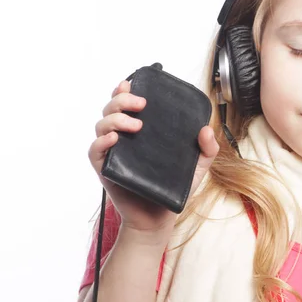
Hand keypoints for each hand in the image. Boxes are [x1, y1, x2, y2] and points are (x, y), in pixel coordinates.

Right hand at [88, 79, 219, 234]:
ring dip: (115, 119)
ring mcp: (114, 152)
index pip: (127, 104)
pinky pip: (95, 151)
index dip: (125, 90)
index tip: (134, 83)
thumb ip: (207, 149)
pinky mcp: (106, 169)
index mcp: (142, 131)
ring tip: (136, 125)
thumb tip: (206, 129)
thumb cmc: (175, 188)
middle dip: (123, 99)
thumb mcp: (197, 167)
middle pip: (112, 108)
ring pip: (102, 125)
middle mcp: (124, 138)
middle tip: (142, 104)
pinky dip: (102, 142)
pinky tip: (115, 139)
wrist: (161, 218)